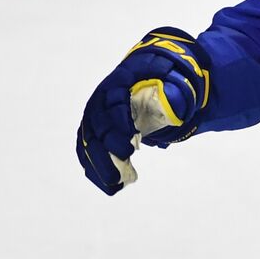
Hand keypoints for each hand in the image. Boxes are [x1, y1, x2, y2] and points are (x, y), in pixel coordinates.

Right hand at [77, 28, 210, 194]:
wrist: (137, 78)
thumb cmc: (152, 77)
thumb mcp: (162, 73)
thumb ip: (166, 80)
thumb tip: (172, 88)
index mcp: (116, 84)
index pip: (113, 101)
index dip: (119, 119)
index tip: (132, 136)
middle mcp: (99, 101)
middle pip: (98, 124)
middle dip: (109, 142)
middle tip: (126, 156)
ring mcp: (93, 118)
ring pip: (89, 142)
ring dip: (99, 163)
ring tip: (114, 182)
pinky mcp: (92, 133)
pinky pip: (87, 152)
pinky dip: (95, 169)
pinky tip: (109, 185)